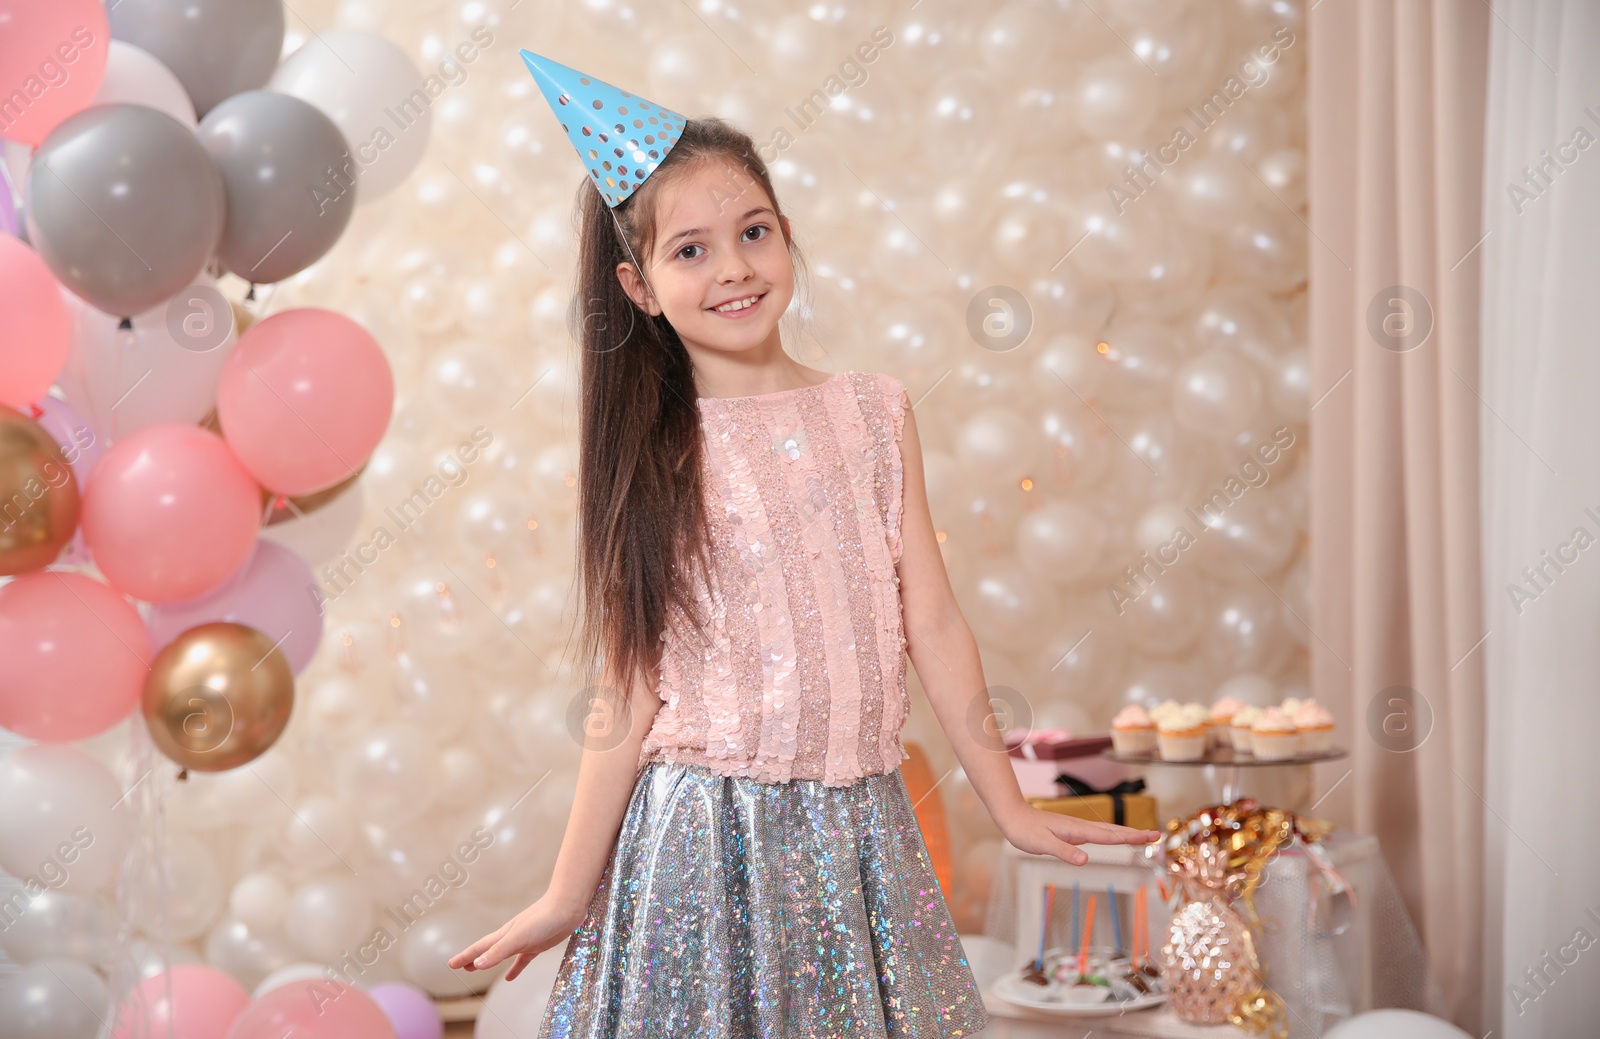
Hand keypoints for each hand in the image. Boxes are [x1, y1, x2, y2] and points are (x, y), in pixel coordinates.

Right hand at [449, 896, 584, 982]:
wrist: (567, 907)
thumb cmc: (543, 919)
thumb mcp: (518, 938)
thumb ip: (498, 951)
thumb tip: (477, 964)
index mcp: (504, 935)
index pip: (479, 948)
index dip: (465, 956)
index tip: (451, 964)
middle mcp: (511, 937)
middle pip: (487, 950)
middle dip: (472, 958)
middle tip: (459, 966)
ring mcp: (525, 941)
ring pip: (502, 955)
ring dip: (489, 962)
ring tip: (477, 968)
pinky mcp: (538, 945)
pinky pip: (522, 960)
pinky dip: (515, 968)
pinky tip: (509, 977)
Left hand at [998, 805, 1160, 866]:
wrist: (1012, 815)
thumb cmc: (1025, 831)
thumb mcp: (1043, 845)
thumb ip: (1064, 852)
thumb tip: (1085, 860)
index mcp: (1078, 831)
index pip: (1110, 836)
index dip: (1131, 837)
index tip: (1151, 836)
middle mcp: (1081, 828)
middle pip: (1113, 831)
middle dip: (1135, 834)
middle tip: (1157, 835)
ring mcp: (1077, 829)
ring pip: (1106, 831)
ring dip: (1125, 834)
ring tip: (1142, 837)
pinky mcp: (1071, 832)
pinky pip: (1097, 834)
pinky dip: (1111, 836)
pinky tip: (1112, 838)